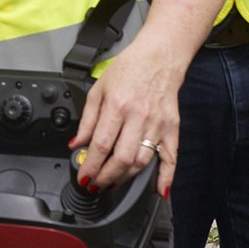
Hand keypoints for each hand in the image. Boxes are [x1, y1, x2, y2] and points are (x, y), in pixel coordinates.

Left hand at [69, 46, 180, 196]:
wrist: (159, 57)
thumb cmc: (129, 69)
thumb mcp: (98, 89)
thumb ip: (87, 119)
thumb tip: (76, 144)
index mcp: (117, 105)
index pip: (102, 144)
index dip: (91, 165)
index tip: (84, 176)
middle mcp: (139, 116)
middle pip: (122, 158)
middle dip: (106, 177)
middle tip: (96, 184)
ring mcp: (157, 124)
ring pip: (142, 161)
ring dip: (125, 178)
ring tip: (112, 182)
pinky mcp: (172, 129)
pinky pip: (171, 158)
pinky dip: (166, 177)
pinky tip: (158, 190)